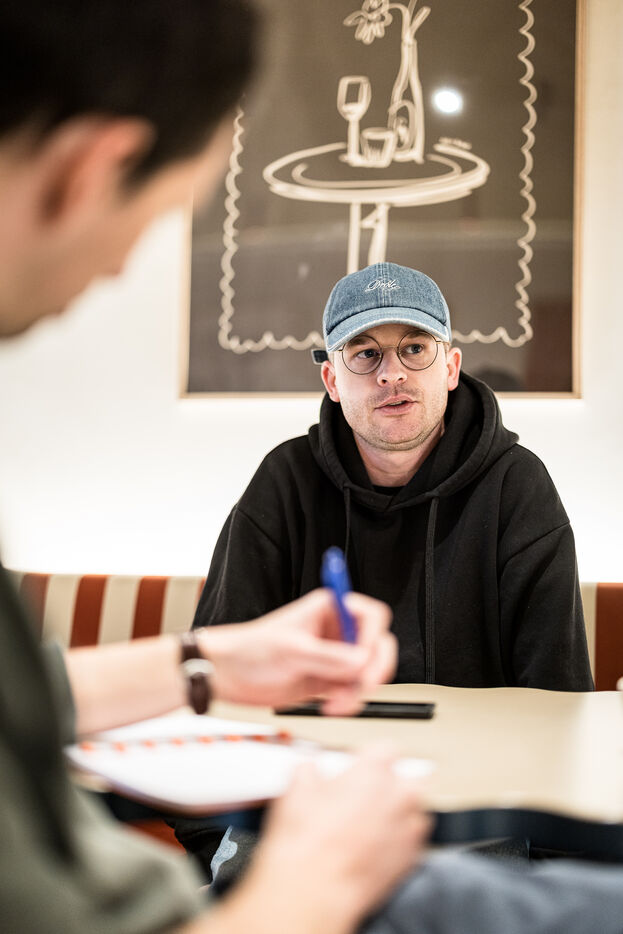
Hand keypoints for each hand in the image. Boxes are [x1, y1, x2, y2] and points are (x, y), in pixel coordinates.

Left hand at [197, 589, 395, 713]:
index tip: (365, 655)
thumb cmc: (248, 649)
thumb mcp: (291, 650)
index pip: (370, 615)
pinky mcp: (327, 681)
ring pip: (367, 673)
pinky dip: (348, 702)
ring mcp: (333, 658)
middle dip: (374, 667)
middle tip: (363, 684)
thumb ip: (328, 656)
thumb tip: (361, 662)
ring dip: (358, 691)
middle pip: (376, 645)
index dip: (373, 635)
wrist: (226, 676)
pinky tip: (330, 706)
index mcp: (328, 609)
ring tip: (337, 702)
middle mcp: (335, 632)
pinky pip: (352, 692)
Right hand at [240, 748, 430, 933]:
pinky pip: (412, 838)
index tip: (356, 766)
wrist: (315, 888)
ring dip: (396, 810)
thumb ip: (310, 769)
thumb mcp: (297, 788)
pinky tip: (372, 845)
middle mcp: (400, 794)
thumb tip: (309, 770)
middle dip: (389, 782)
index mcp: (376, 769)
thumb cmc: (309, 840)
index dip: (367, 757)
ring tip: (367, 822)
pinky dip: (397, 839)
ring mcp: (410, 826)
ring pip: (414, 808)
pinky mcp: (413, 857)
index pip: (385, 749)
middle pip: (408, 776)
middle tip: (363, 793)